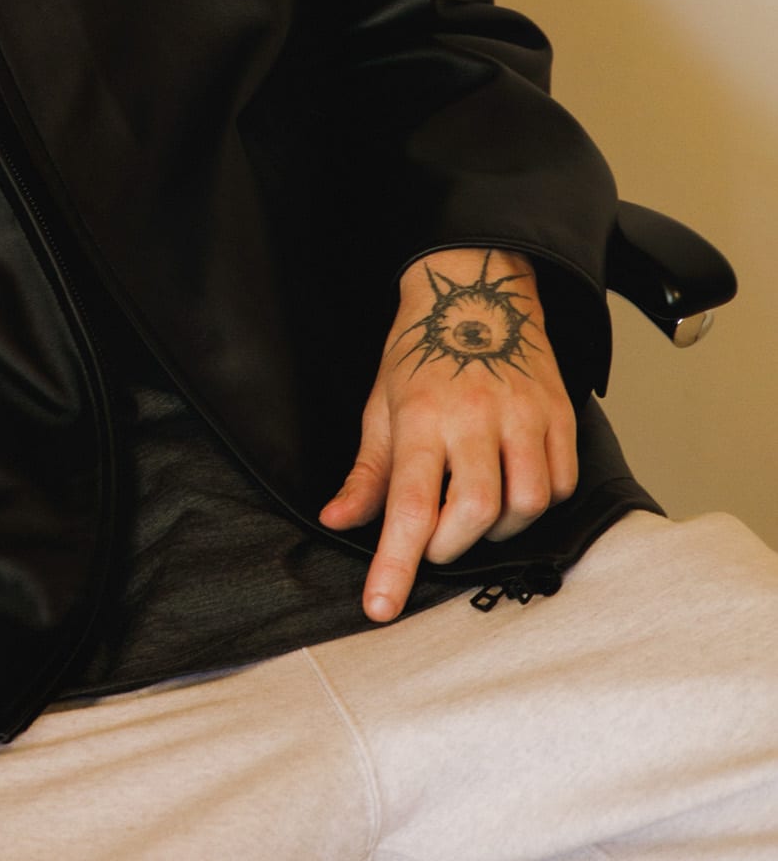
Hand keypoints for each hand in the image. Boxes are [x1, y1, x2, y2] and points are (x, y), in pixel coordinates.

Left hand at [318, 248, 577, 622]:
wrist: (476, 290)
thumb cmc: (421, 353)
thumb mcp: (381, 406)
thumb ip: (366, 473)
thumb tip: (337, 523)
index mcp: (422, 415)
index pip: (407, 505)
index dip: (394, 564)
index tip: (380, 607)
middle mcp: (476, 414)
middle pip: (475, 510)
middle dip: (450, 545)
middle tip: (432, 539)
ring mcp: (524, 412)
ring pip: (526, 503)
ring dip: (496, 528)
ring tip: (471, 511)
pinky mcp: (560, 413)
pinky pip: (559, 484)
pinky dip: (536, 503)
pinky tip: (510, 487)